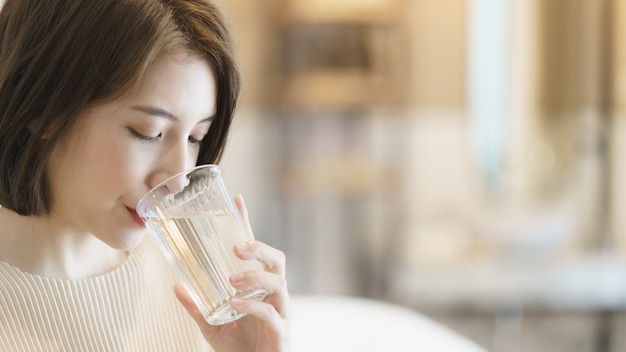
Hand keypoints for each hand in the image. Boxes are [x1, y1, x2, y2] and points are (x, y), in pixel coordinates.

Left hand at [174, 195, 290, 350]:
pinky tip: (236, 304)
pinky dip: (253, 305)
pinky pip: (271, 313)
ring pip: (279, 283)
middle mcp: (273, 295)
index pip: (256, 251)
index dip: (247, 226)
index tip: (237, 203)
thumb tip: (177, 285)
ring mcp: (280, 311)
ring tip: (232, 280)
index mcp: (259, 287)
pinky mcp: (281, 331)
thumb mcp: (211, 324)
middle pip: (277, 260)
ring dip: (255, 277)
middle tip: (237, 248)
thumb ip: (196, 305)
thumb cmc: (238, 346)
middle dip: (259, 249)